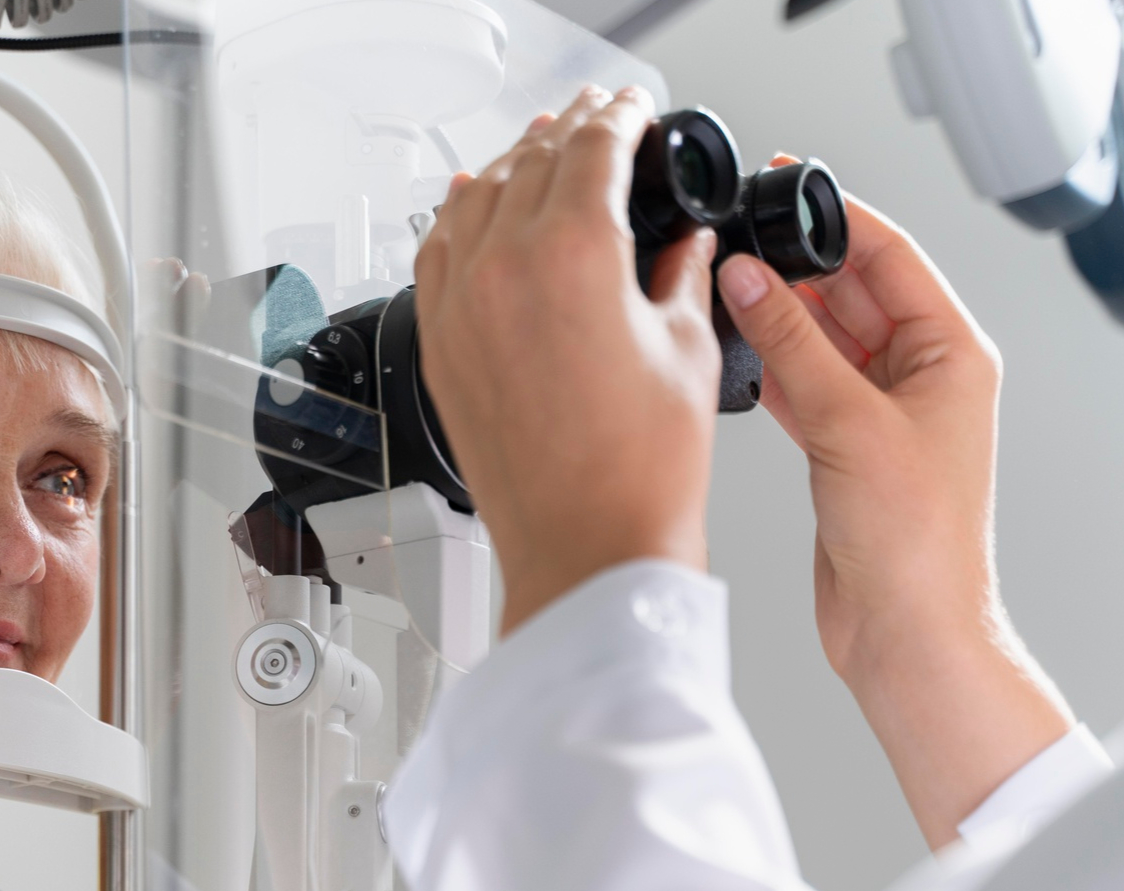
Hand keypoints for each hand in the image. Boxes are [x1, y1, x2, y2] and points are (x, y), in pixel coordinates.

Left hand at [415, 86, 723, 634]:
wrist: (585, 546)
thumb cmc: (637, 471)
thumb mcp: (687, 348)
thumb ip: (682, 272)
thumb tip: (683, 241)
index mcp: (573, 254)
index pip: (594, 146)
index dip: (621, 116)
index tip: (635, 109)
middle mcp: (502, 268)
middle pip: (533, 161)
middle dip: (572, 131)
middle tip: (599, 119)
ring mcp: (460, 306)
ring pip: (477, 197)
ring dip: (514, 163)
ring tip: (543, 149)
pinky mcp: (440, 343)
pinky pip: (436, 251)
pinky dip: (458, 215)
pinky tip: (471, 201)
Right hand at [719, 176, 1073, 847]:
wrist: (905, 630)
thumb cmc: (916, 543)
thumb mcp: (849, 424)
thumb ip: (794, 344)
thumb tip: (749, 276)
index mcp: (952, 353)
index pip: (891, 255)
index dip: (838, 216)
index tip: (788, 183)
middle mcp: (921, 376)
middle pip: (851, 292)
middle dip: (795, 266)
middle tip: (737, 244)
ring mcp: (880, 412)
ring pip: (820, 337)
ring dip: (776, 316)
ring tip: (724, 292)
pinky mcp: (843, 446)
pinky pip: (802, 383)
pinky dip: (769, 365)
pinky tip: (734, 351)